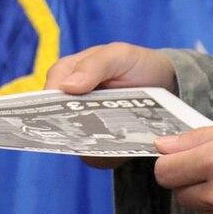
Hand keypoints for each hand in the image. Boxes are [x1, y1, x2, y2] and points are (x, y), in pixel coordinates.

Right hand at [45, 43, 180, 168]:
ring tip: (115, 141)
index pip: (48, 94)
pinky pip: (95, 158)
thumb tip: (66, 86)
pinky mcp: (99, 143)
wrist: (164, 82)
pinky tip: (123, 150)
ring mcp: (84, 124)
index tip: (58, 117)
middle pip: (58, 124)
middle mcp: (70, 102)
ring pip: (76, 144)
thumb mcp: (119, 55)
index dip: (49, 106)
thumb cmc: (135, 63)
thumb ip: (94, 65)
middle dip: (73, 130)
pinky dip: (107, 157)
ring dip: (92, 147)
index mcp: (67, 75)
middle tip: (93, 133)